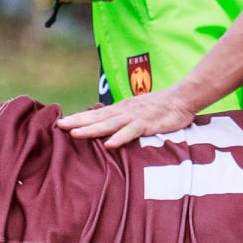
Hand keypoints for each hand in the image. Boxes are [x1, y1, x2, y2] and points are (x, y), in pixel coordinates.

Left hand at [57, 87, 196, 147]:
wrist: (183, 98)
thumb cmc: (161, 107)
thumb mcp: (139, 112)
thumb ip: (124, 120)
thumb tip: (109, 128)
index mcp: (121, 109)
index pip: (96, 114)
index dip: (79, 118)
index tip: (61, 122)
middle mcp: (124, 111)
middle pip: (97, 117)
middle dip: (78, 122)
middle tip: (59, 126)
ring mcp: (135, 117)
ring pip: (109, 124)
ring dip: (92, 129)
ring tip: (75, 134)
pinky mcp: (147, 124)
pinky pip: (131, 132)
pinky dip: (120, 138)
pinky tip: (109, 144)